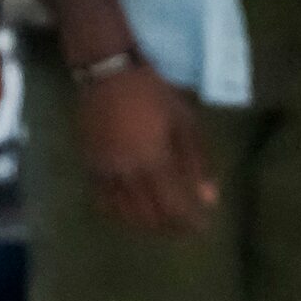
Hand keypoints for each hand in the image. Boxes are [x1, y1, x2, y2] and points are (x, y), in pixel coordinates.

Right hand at [72, 58, 215, 233]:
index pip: (174, 207)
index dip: (189, 222)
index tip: (201, 227)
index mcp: (154, 161)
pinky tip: (131, 213)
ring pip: (125, 214)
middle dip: (169, 227)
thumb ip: (197, 162)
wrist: (109, 73)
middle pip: (150, 216)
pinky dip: (119, 214)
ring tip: (161, 223)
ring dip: (145, 225)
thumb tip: (210, 199)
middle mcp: (128, 174)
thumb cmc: (153, 94)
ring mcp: (105, 172)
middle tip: (183, 227)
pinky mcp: (90, 166)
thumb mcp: (184, 122)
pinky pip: (103, 202)